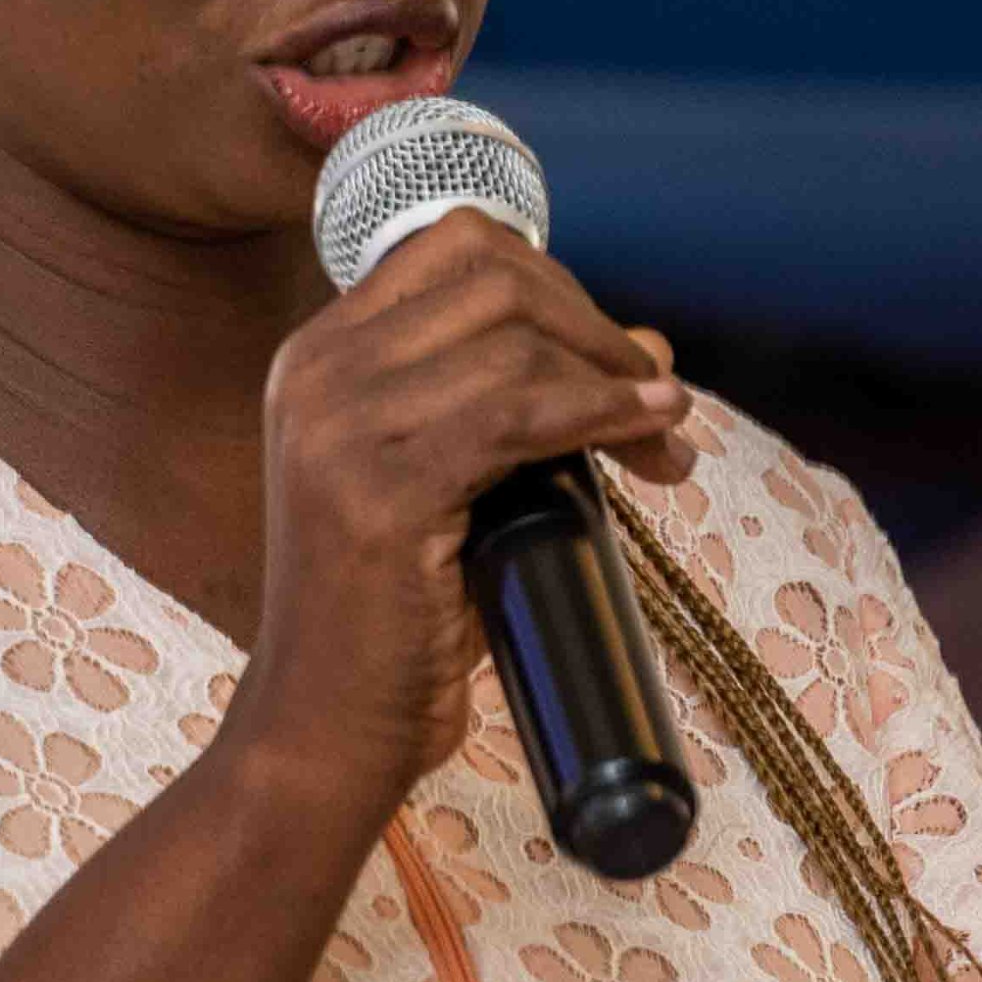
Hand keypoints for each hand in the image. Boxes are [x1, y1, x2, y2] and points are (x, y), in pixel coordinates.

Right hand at [223, 213, 694, 826]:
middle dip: (597, 329)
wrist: (323, 734)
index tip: (614, 357)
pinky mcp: (378, 492)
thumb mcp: (453, 486)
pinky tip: (650, 431)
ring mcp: (337, 428)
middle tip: (659, 404)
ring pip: (515, 340)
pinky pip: (517, 413)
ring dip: (616, 380)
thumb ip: (521, 409)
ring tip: (667, 443)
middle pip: (495, 278)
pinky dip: (602, 412)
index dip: (558, 284)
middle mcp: (315, 373)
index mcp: (318, 356)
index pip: (457, 247)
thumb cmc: (396, 621)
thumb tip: (651, 346)